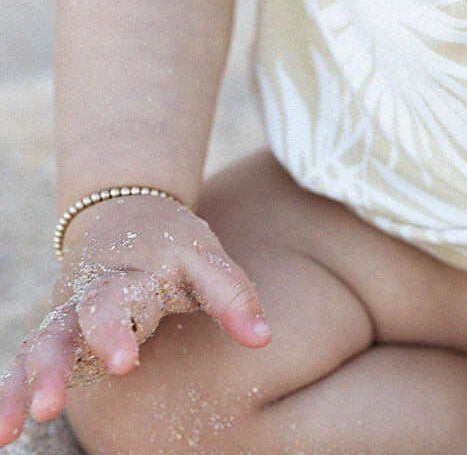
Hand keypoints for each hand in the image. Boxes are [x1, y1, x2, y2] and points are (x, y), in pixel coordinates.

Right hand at [0, 193, 270, 446]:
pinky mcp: (53, 331)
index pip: (135, 294)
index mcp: (141, 268)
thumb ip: (233, 296)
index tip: (123, 362)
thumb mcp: (206, 258)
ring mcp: (71, 309)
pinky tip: (3, 430)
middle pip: (91, 311)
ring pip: (49, 338)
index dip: (125, 329)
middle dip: (92, 344)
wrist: (122, 212)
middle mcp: (101, 287)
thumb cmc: (173, 246)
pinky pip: (25, 360)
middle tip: (99, 373)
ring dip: (39, 374)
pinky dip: (9, 392)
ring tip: (36, 413)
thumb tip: (264, 338)